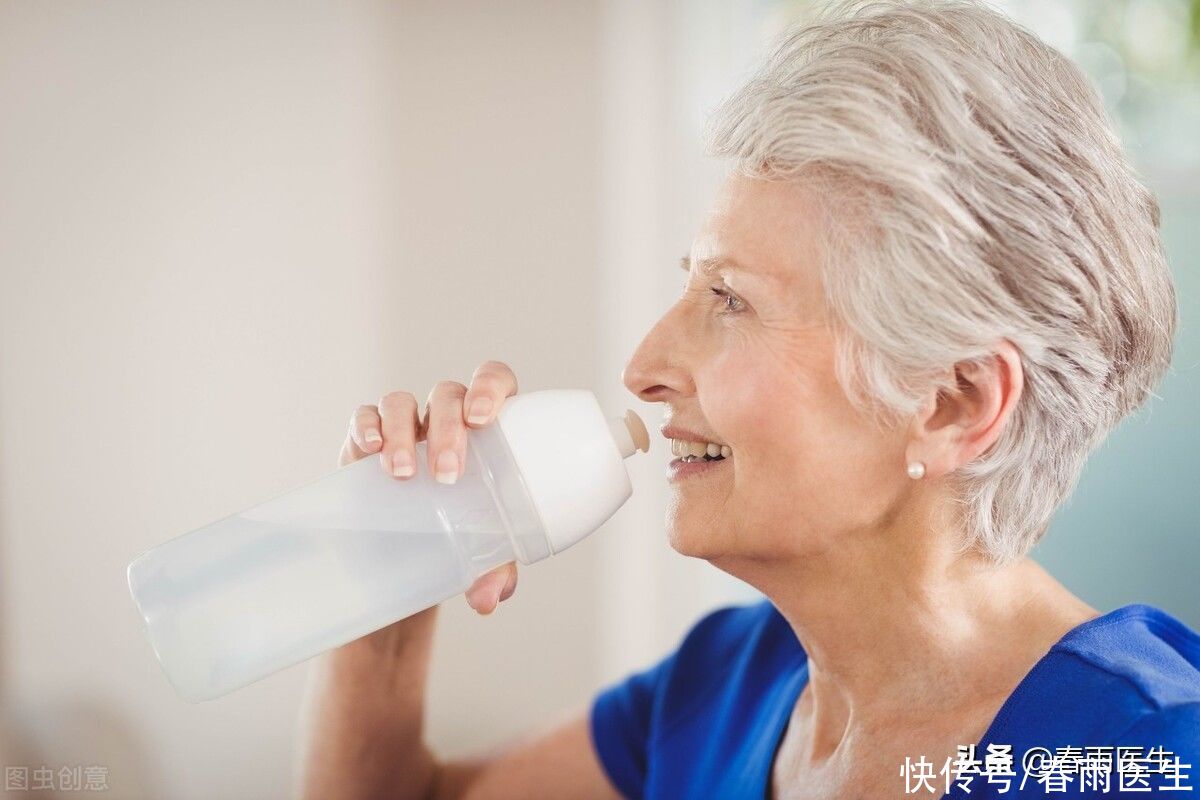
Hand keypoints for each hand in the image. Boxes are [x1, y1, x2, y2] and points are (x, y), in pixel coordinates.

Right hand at [339, 360, 520, 614]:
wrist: (414, 557)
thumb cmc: (466, 539)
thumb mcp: (486, 553)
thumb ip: (496, 569)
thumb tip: (488, 597)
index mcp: (490, 428)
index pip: (494, 381)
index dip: (490, 386)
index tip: (483, 418)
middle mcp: (447, 419)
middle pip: (448, 395)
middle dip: (447, 427)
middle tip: (446, 473)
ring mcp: (406, 427)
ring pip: (403, 402)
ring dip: (403, 431)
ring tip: (402, 473)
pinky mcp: (367, 440)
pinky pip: (365, 416)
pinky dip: (367, 425)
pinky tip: (370, 448)